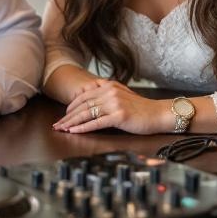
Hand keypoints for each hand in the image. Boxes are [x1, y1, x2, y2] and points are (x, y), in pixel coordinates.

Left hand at [52, 80, 171, 134]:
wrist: (159, 113)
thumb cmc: (142, 109)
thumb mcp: (122, 97)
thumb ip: (107, 97)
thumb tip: (90, 105)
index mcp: (108, 86)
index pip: (84, 96)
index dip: (71, 107)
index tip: (63, 116)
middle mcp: (110, 92)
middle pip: (82, 105)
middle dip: (67, 116)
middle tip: (57, 125)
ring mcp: (114, 103)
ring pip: (86, 113)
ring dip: (71, 122)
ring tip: (61, 129)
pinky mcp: (119, 115)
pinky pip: (96, 122)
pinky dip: (83, 127)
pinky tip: (74, 131)